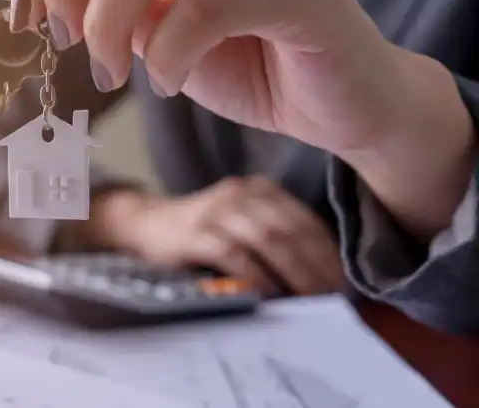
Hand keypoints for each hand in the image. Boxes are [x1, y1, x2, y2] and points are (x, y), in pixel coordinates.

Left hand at [9, 0, 474, 233]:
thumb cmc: (249, 62)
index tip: (24, 12)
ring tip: (109, 72)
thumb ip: (113, 2)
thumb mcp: (160, 29)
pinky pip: (205, 6)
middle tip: (64, 40)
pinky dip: (166, 54)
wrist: (341, 107)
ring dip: (108, 18)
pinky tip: (167, 85)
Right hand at [102, 178, 344, 296]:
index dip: (328, 253)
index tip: (344, 284)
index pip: (305, 220)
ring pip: (268, 239)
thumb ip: (275, 237)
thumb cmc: (202, 233)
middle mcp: (241, 193)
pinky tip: (269, 294)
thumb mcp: (243, 223)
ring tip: (309, 300)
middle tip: (333, 298)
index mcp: (259, 189)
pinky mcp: (196, 232)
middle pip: (291, 229)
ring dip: (294, 272)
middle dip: (317, 266)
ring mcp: (217, 211)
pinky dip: (256, 275)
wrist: (146, 225)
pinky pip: (234, 253)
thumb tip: (320, 276)